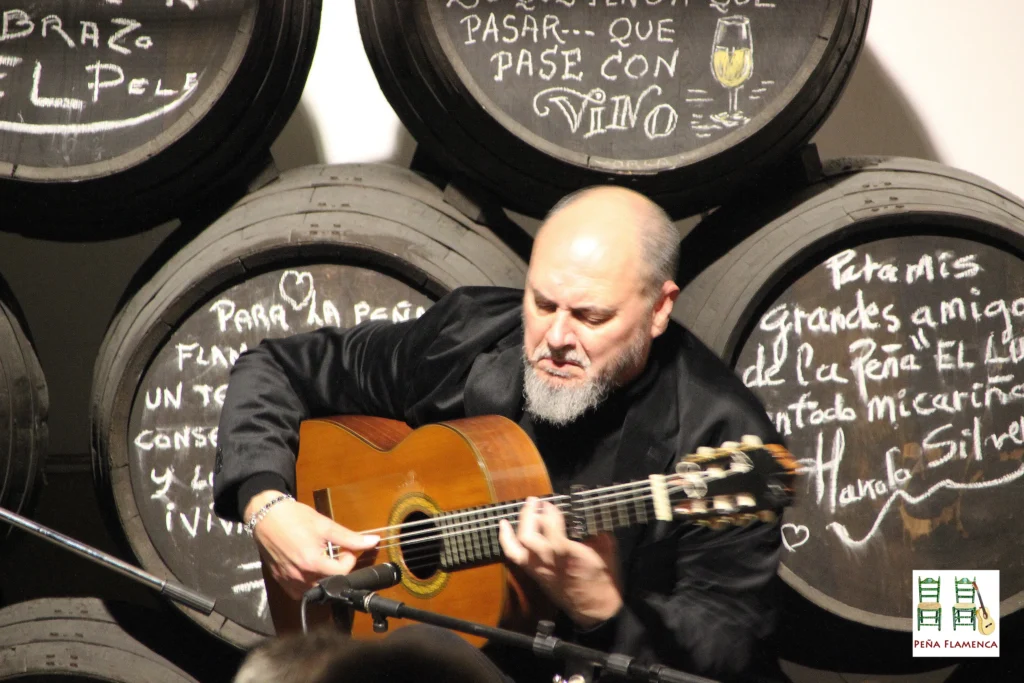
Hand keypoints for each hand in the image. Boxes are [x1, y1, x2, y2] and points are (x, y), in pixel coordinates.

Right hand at [244, 490, 378, 599]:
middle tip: (335, 553)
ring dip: (324, 577)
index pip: (343, 572)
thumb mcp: (325, 525)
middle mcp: (300, 576)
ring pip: (315, 589)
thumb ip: (350, 538)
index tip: (346, 548)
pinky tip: (309, 568)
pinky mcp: (280, 580)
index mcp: (312, 562)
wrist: (266, 515)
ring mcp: (289, 580)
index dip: (350, 559)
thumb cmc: (294, 517)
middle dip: (338, 569)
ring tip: (322, 559)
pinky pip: (299, 591)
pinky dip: (308, 583)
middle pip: (330, 583)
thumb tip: (373, 541)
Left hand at [498, 496, 621, 628]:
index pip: (550, 526)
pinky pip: (515, 557)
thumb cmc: (603, 580)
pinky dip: (507, 541)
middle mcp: (549, 561)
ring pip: (517, 547)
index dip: (548, 510)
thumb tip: (583, 516)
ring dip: (516, 526)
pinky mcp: (535, 575)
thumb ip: (594, 531)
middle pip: (528, 535)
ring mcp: (539, 569)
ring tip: (521, 510)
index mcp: (568, 553)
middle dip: (529, 515)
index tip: (551, 502)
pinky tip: (505, 528)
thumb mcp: (606, 551)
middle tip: (535, 501)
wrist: (595, 610)